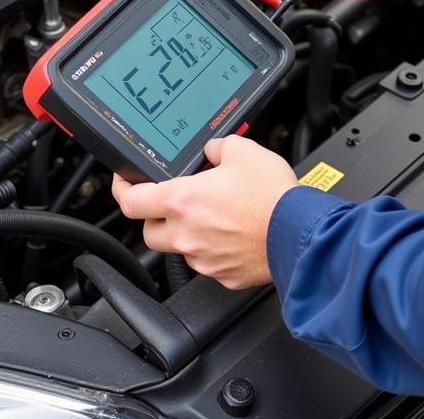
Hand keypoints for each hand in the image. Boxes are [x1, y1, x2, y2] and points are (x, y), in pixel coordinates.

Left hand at [112, 137, 298, 289]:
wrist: (301, 233)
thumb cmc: (273, 197)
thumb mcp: (242, 150)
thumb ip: (217, 147)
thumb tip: (212, 151)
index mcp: (183, 201)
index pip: (131, 201)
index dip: (122, 188)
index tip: (125, 182)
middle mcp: (187, 234)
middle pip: (149, 230)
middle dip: (154, 216)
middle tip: (170, 202)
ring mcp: (204, 259)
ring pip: (178, 249)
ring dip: (184, 233)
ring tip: (208, 216)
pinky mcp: (224, 275)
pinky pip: (206, 263)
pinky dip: (211, 249)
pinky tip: (230, 234)